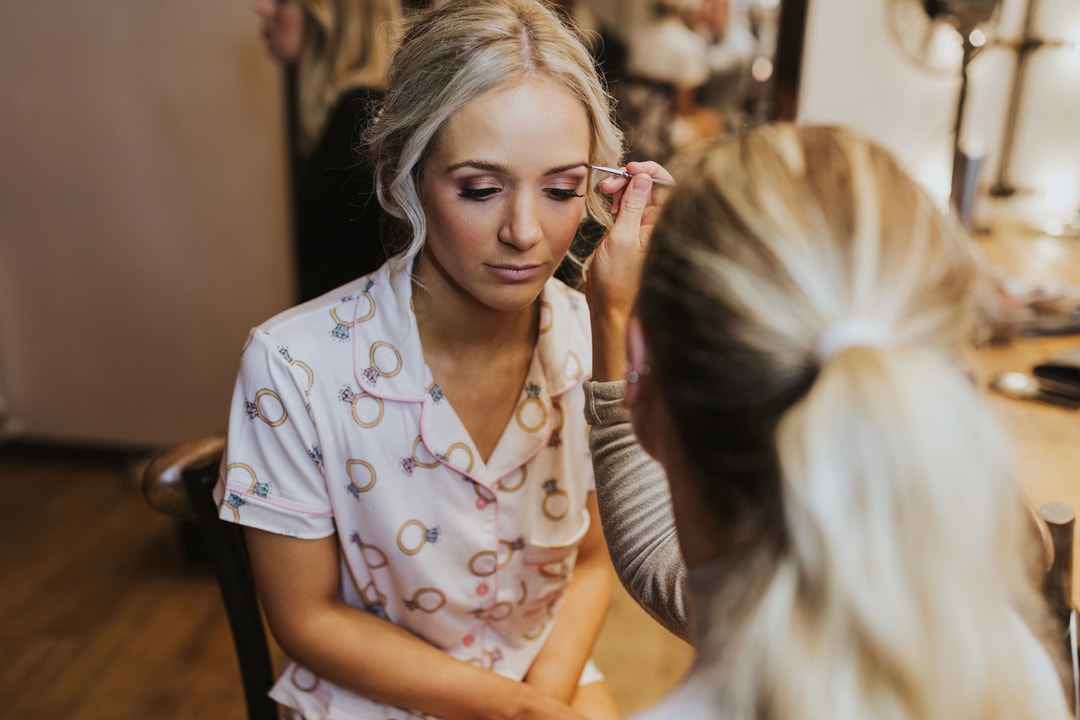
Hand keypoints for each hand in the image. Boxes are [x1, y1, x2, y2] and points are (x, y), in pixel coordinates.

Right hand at [586, 161, 673, 380]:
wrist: (608, 307)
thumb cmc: (616, 280)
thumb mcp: (622, 238)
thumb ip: (633, 205)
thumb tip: (643, 177)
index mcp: (662, 226)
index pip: (667, 186)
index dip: (650, 171)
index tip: (630, 168)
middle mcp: (657, 226)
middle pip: (651, 187)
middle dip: (631, 179)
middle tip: (609, 183)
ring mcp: (645, 230)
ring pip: (638, 196)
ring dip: (623, 189)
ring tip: (606, 193)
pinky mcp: (633, 235)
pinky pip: (630, 209)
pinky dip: (619, 202)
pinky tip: (609, 205)